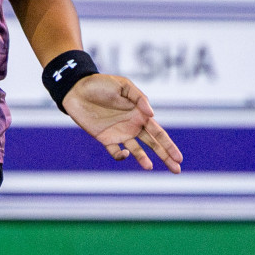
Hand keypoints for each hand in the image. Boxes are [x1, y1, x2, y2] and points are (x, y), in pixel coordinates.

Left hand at [61, 74, 182, 171]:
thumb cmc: (101, 84)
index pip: (158, 132)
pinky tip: (124, 153)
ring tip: (150, 167)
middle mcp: (132, 126)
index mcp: (139, 114)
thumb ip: (139, 98)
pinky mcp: (105, 138)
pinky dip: (120, 155)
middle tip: (176, 170)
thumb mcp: (123, 86)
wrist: (76, 89)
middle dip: (165, 156)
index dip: (169, 145)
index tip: (179, 158)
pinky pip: (115, 151)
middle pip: (153, 144)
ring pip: (136, 150)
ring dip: (144, 159)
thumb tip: (152, 114)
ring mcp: (119, 133)